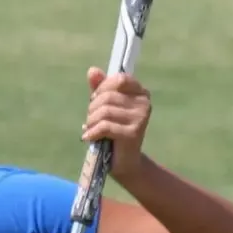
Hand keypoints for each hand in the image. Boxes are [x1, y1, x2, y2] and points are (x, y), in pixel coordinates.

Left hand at [81, 67, 152, 181]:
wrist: (125, 162)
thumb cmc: (114, 132)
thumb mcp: (105, 107)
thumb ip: (100, 88)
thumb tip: (92, 70)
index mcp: (141, 93)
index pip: (119, 79)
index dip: (102, 88)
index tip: (95, 100)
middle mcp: (144, 103)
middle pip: (108, 96)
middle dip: (93, 108)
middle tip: (91, 120)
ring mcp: (140, 118)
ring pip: (105, 111)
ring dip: (91, 121)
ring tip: (90, 129)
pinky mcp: (133, 133)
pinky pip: (105, 126)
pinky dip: (92, 132)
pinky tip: (89, 137)